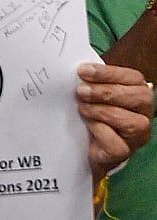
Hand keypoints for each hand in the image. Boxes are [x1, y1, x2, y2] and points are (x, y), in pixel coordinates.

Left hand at [76, 62, 152, 181]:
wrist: (84, 146)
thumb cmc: (91, 114)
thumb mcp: (93, 93)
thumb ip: (92, 81)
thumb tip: (80, 70)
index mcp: (137, 93)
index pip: (132, 78)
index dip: (108, 73)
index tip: (83, 71)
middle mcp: (143, 114)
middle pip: (138, 98)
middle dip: (106, 91)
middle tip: (81, 90)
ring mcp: (137, 136)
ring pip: (132, 122)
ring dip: (102, 111)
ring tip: (82, 107)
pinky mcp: (124, 153)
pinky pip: (117, 144)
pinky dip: (100, 131)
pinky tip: (88, 125)